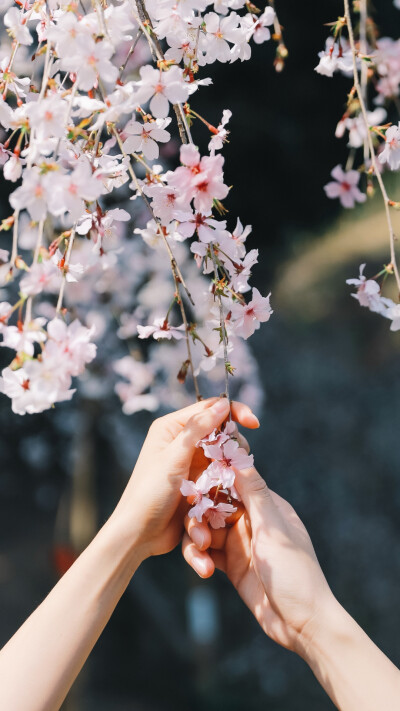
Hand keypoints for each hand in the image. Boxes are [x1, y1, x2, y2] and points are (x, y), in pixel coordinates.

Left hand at [110, 397, 259, 561]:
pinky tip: (231, 487)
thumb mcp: (174, 457)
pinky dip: (227, 477)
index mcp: (171, 427)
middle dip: (233, 441)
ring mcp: (190, 461)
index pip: (208, 408)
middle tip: (241, 457)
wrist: (140, 533)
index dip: (233, 411)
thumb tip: (223, 404)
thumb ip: (198, 428)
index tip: (254, 423)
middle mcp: (181, 441)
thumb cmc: (150, 492)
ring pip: (222, 452)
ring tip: (235, 475)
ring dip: (231, 462)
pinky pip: (220, 472)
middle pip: (219, 430)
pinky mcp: (197, 481)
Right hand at [182, 463, 335, 654]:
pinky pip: (205, 553)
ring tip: (202, 561)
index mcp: (265, 505)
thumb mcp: (273, 528)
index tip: (191, 487)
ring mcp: (240, 543)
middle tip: (198, 536)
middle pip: (212, 507)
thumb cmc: (295, 571)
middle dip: (198, 518)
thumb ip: (254, 492)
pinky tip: (203, 571)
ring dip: (197, 542)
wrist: (302, 623)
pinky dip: (199, 559)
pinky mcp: (231, 566)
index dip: (210, 483)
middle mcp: (251, 520)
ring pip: (205, 530)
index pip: (231, 483)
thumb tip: (238, 455)